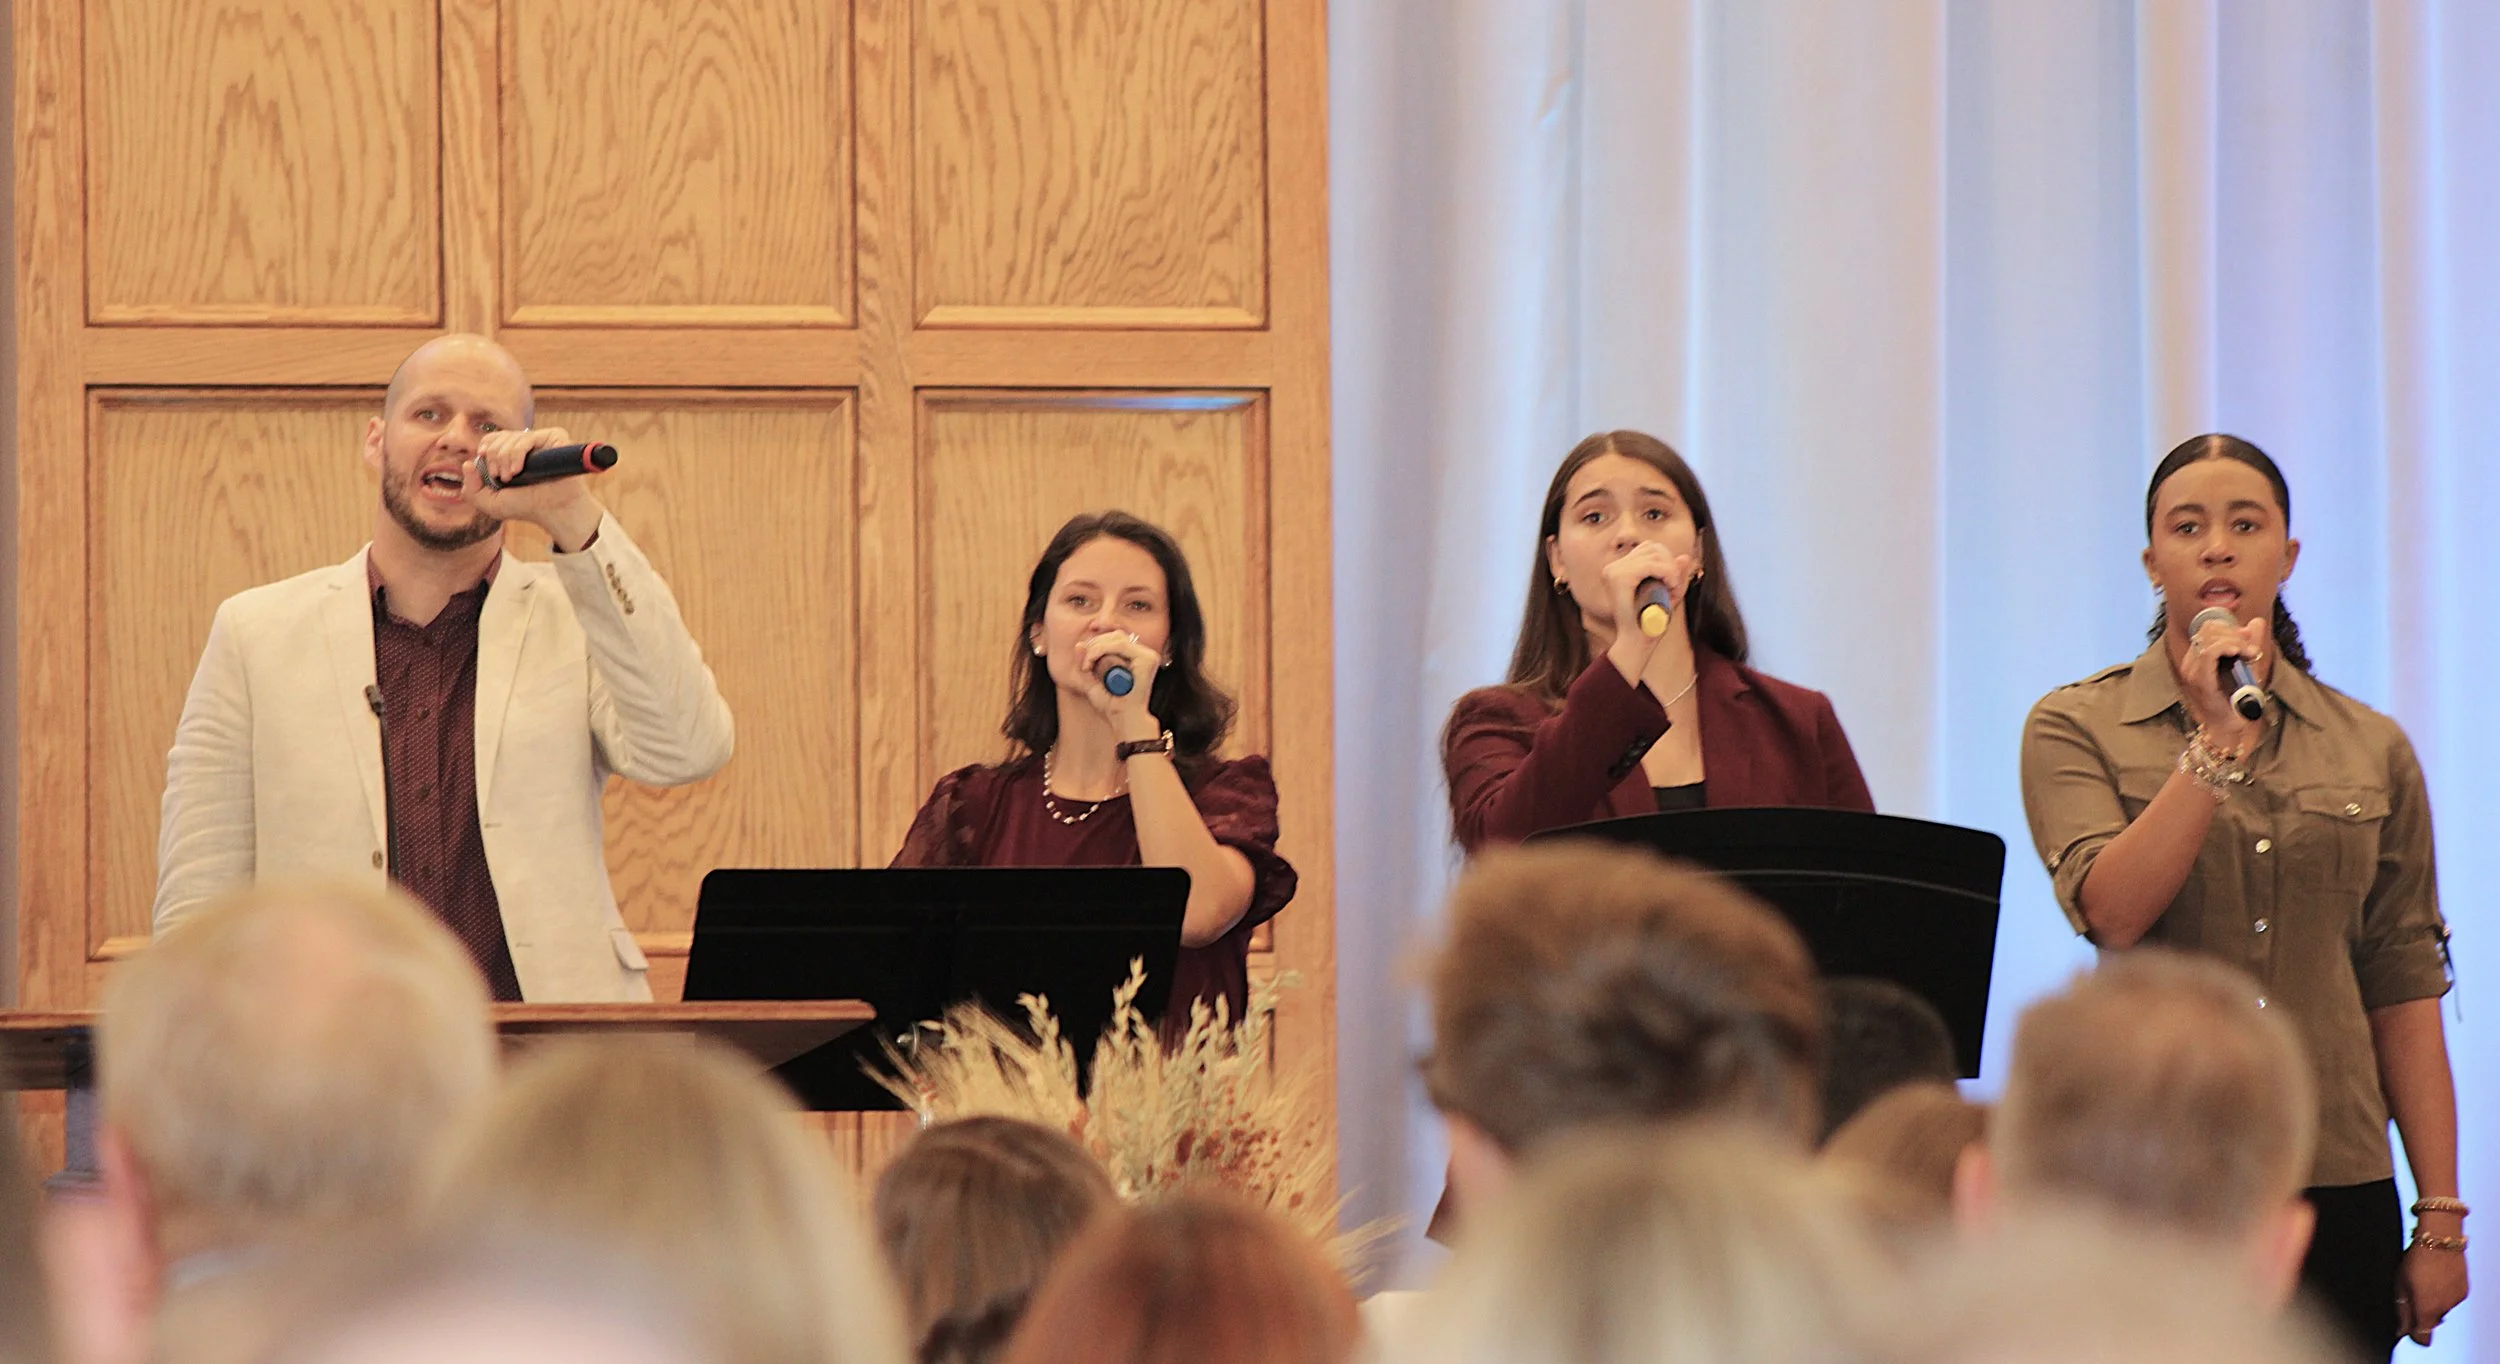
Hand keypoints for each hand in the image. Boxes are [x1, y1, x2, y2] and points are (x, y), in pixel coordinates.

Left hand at [465, 426, 605, 551]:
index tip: (487, 466)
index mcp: (512, 454)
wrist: (553, 510)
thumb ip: (471, 488)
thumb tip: (467, 464)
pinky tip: (519, 469)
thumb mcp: (490, 503)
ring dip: (505, 460)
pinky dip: (517, 453)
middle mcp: (526, 445)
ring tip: (511, 477)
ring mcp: (540, 440)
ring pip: (510, 438)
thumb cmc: (526, 507)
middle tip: (502, 478)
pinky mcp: (554, 438)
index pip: (492, 439)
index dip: (486, 448)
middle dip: (494, 458)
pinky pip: (527, 438)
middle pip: (498, 437)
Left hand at [1077, 630, 1162, 740]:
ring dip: (1095, 649)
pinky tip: (1092, 664)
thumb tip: (1079, 644)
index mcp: (1134, 657)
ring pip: (1117, 638)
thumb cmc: (1112, 705)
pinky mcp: (1148, 659)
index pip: (1115, 638)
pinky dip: (1102, 650)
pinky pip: (1121, 645)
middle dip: (1094, 645)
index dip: (1097, 640)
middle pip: (1115, 635)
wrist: (1124, 720)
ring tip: (1086, 666)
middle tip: (1083, 665)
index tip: (1082, 653)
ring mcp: (1148, 655)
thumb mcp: (1091, 683)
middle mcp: (1143, 654)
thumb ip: (1085, 664)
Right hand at [1598, 542, 1695, 682]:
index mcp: (1617, 570)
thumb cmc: (1650, 623)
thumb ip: (1676, 576)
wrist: (1636, 643)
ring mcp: (1613, 572)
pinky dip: (1667, 573)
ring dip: (1670, 570)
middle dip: (1670, 564)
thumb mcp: (1667, 595)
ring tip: (1671, 588)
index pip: (1648, 548)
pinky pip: (1652, 565)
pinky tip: (1670, 587)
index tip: (1672, 581)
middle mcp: (1612, 568)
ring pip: (1654, 553)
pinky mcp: (1619, 578)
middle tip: (1674, 587)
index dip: (1666, 560)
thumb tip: (1684, 557)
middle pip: (1652, 547)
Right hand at [2179, 610, 2269, 750]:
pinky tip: (2240, 652)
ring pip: (2209, 638)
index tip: (2248, 636)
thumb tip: (2255, 622)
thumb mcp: (2247, 666)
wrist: (2229, 728)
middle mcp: (2190, 663)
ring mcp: (2192, 672)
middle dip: (2234, 632)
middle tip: (2251, 648)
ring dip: (2234, 640)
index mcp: (2197, 658)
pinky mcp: (2200, 680)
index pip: (2207, 627)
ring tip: (2250, 653)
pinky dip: (2226, 647)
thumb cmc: (2236, 700)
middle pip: (2208, 628)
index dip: (2229, 625)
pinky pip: (2209, 653)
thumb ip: (2250, 643)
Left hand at [2397, 1237, 2468, 1345]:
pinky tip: (2437, 1278)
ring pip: (2441, 1310)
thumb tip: (2401, 1330)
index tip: (2406, 1328)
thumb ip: (2402, 1310)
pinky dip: (2444, 1294)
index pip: (2422, 1337)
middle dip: (2421, 1314)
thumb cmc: (2416, 1260)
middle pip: (2430, 1322)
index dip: (2413, 1335)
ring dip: (2433, 1303)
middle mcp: (2443, 1309)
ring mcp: (2455, 1300)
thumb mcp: (2401, 1285)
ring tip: (2425, 1281)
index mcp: (2426, 1309)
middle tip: (2412, 1293)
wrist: (2440, 1241)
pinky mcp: (2463, 1291)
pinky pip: (2451, 1299)